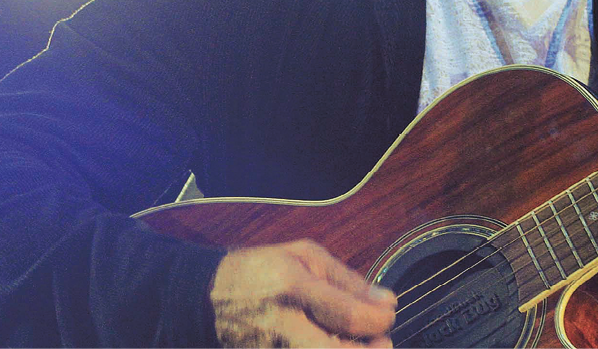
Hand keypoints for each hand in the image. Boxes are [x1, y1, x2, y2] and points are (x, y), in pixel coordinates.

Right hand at [210, 240, 395, 348]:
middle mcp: (282, 324)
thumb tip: (387, 302)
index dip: (380, 319)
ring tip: (357, 344)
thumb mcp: (304, 257)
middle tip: (381, 341)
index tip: (386, 312)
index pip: (350, 315)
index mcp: (293, 286)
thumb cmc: (260, 271)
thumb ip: (348, 280)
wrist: (209, 297)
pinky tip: (334, 344)